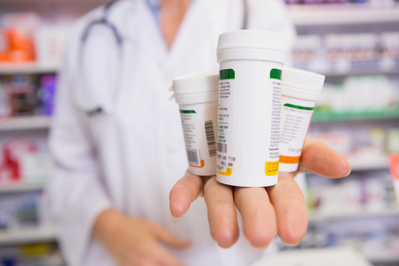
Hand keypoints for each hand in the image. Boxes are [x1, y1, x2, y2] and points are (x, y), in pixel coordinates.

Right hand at [93, 209, 189, 265]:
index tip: (189, 264)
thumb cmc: (133, 227)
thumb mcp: (156, 229)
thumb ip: (174, 240)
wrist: (110, 230)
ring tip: (168, 262)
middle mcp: (145, 264)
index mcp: (153, 252)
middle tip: (178, 262)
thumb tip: (189, 245)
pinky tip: (157, 264)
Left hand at [169, 141, 349, 247]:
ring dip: (221, 216)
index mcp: (276, 176)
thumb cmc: (269, 127)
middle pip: (254, 202)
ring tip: (224, 237)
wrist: (235, 109)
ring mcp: (223, 178)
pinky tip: (177, 208)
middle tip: (260, 237)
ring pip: (221, 198)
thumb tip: (342, 167)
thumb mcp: (297, 137)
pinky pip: (189, 185)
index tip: (292, 233)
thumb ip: (315, 152)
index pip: (286, 200)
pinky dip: (182, 196)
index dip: (290, 215)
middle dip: (257, 218)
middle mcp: (249, 182)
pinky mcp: (198, 172)